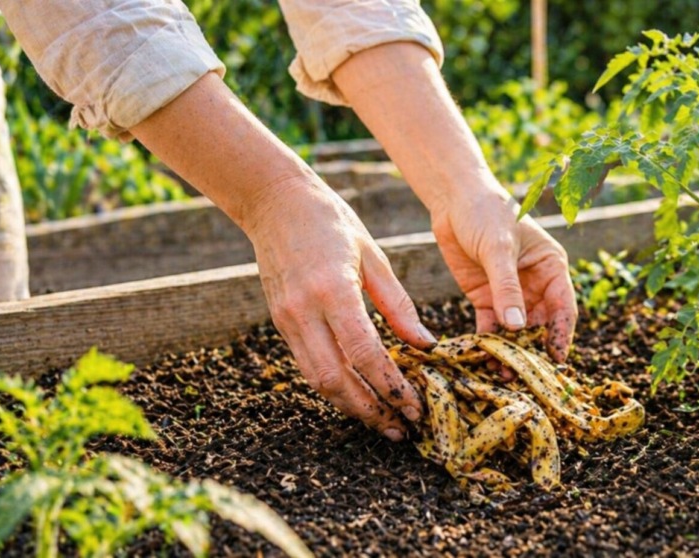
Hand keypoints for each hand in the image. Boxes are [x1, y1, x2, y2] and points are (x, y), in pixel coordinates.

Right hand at [246, 176, 436, 440]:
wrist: (275, 201)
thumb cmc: (332, 221)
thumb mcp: (374, 256)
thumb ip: (398, 305)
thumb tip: (424, 345)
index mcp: (333, 291)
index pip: (363, 354)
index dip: (390, 386)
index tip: (414, 405)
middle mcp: (304, 311)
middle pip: (336, 379)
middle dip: (370, 410)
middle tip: (401, 427)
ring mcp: (286, 319)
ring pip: (317, 380)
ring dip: (351, 406)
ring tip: (383, 420)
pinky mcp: (279, 321)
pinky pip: (307, 364)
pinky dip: (334, 385)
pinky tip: (358, 393)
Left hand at [430, 187, 577, 361]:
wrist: (453, 200)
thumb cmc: (486, 213)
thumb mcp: (498, 248)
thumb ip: (506, 287)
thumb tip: (517, 327)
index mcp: (551, 268)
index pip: (563, 308)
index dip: (561, 334)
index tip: (555, 358)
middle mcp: (535, 285)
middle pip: (540, 326)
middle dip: (534, 351)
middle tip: (526, 376)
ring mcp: (510, 294)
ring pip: (515, 331)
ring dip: (510, 352)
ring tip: (502, 376)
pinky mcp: (485, 298)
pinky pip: (490, 327)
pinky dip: (486, 343)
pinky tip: (481, 360)